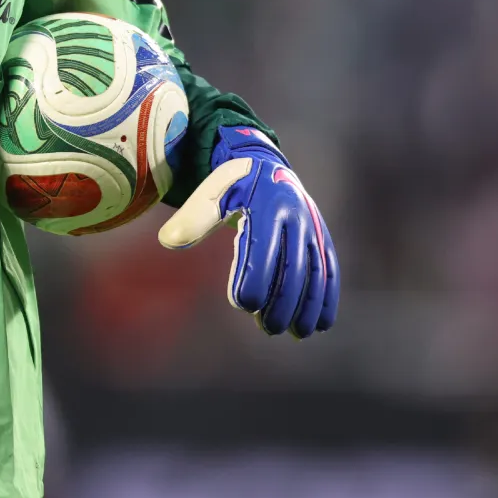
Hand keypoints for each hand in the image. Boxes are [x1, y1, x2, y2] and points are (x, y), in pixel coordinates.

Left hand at [158, 126, 338, 336]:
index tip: (244, 304)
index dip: (255, 278)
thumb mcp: (212, 193)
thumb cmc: (233, 185)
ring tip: (296, 333)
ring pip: (316, 271)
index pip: (263, 248)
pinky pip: (329, 268)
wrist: (266, 164)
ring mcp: (313, 227)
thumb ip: (193, 217)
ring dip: (309, 305)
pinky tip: (321, 324)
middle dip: (283, 301)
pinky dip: (328, 297)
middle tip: (267, 328)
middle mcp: (296, 215)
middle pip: (294, 266)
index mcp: (268, 204)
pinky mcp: (321, 237)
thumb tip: (167, 240)